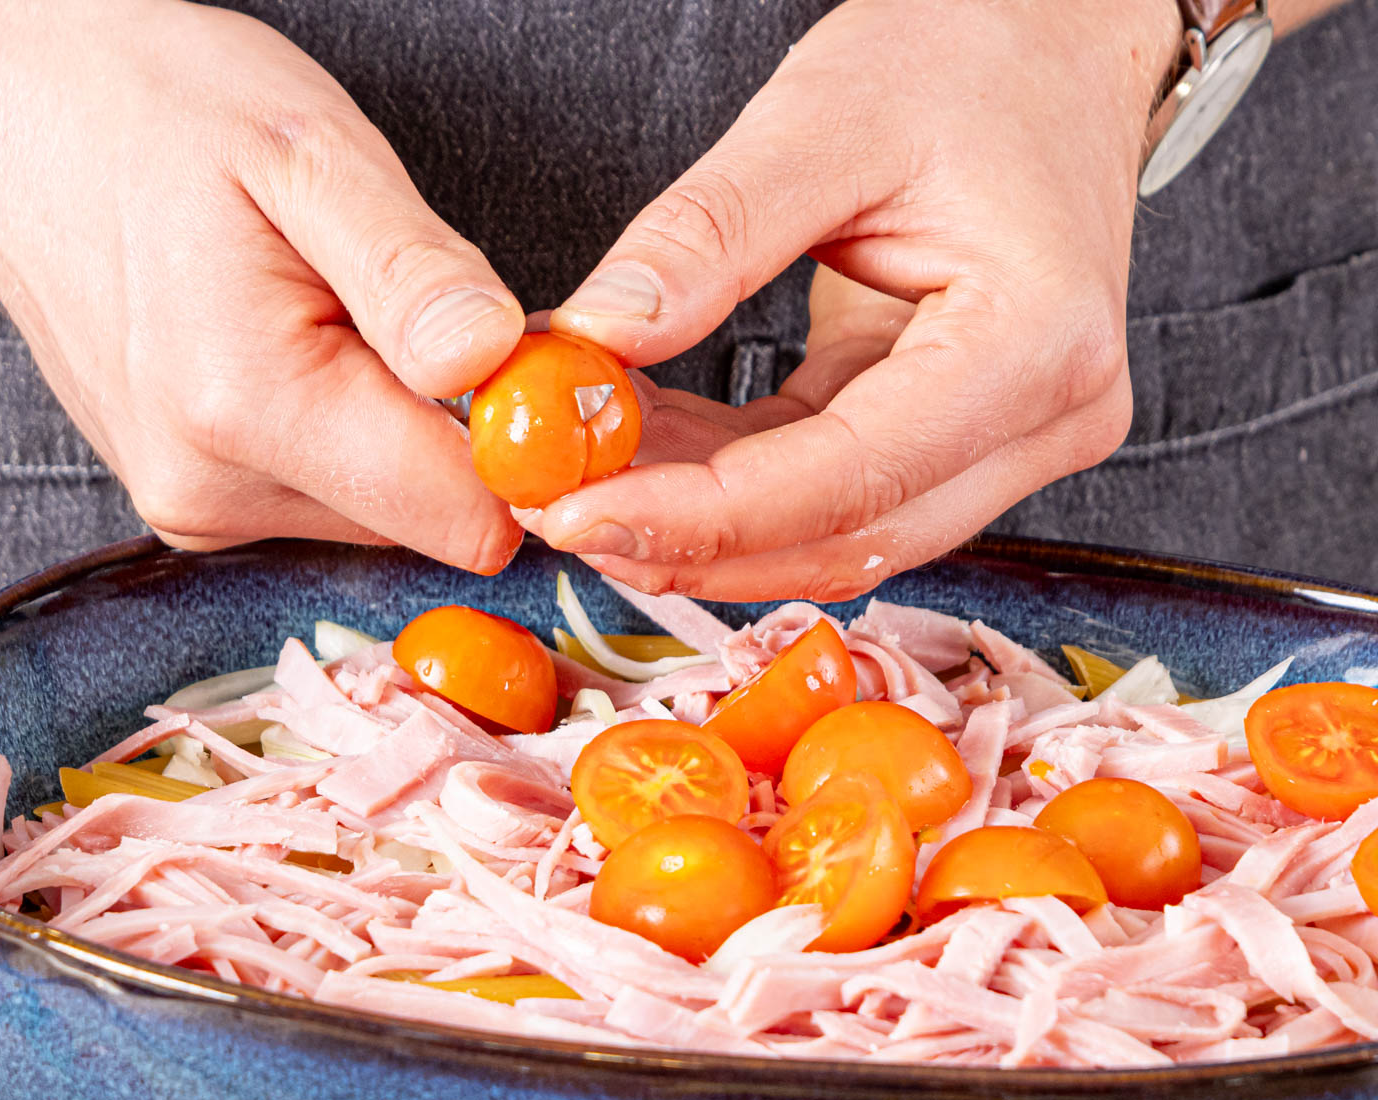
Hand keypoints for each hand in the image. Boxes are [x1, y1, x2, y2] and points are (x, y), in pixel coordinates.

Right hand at [0, 3, 528, 567]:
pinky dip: (352, 434)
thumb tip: (500, 367)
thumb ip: (411, 274)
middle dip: (466, 431)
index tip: (541, 360)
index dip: (532, 442)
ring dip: (404, 428)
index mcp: (248, 405)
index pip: (461, 509)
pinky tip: (311, 343)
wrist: (12, 121)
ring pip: (382, 511)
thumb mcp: (308, 154)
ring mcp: (194, 506)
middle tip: (429, 307)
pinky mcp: (191, 503)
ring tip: (349, 311)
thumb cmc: (155, 112)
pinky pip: (327, 496)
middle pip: (427, 518)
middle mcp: (211, 489)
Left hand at [529, 0, 1181, 599]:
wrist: (1052, 45)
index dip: (704, 513)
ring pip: (836, 535)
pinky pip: (828, 488)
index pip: (850, 476)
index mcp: (1036, 343)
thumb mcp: (821, 120)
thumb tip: (598, 334)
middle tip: (559, 515)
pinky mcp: (957, 434)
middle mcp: (1046, 418)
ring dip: (703, 525)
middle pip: (847, 537)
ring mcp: (1009, 438)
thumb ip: (707, 234)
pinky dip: (729, 482)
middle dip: (692, 539)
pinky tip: (643, 450)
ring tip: (585, 482)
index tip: (579, 512)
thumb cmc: (968, 58)